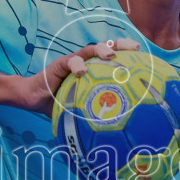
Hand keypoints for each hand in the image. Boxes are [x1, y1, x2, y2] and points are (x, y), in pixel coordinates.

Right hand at [8, 38, 141, 113]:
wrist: (34, 99)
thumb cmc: (60, 106)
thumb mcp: (82, 111)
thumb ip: (97, 116)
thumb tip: (119, 135)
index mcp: (94, 71)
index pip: (115, 59)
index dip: (130, 57)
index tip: (145, 59)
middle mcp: (86, 63)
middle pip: (107, 47)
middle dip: (122, 45)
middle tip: (135, 49)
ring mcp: (73, 61)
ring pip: (90, 49)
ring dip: (101, 49)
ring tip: (110, 55)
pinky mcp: (59, 64)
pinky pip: (69, 61)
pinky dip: (76, 65)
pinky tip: (82, 72)